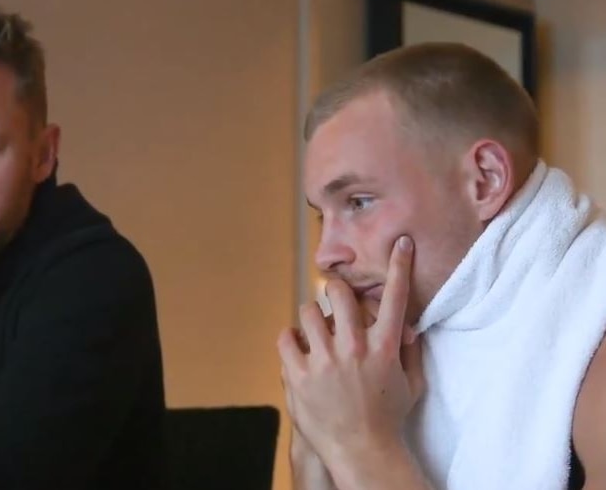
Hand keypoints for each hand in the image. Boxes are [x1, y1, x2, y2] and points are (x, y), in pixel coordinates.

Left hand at [278, 235, 424, 485]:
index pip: (394, 298)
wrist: (362, 452)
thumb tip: (409, 327)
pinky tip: (297, 347)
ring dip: (311, 316)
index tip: (400, 244)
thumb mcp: (411, 384)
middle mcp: (353, 349)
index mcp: (383, 348)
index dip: (399, 266)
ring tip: (315, 330)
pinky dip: (290, 338)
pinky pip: (285, 338)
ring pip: (308, 311)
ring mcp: (324, 361)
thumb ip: (410, 352)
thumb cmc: (388, 418)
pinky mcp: (299, 375)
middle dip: (335, 290)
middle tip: (334, 299)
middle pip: (338, 293)